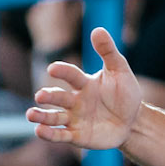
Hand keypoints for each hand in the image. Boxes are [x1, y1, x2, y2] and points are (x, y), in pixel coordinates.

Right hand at [26, 26, 143, 151]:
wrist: (134, 122)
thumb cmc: (125, 94)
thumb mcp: (120, 72)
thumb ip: (108, 52)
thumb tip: (98, 29)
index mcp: (84, 83)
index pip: (71, 75)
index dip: (63, 71)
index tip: (53, 68)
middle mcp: (75, 100)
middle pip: (58, 97)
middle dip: (48, 96)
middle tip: (40, 96)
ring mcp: (74, 118)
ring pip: (54, 117)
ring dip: (41, 116)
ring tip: (31, 114)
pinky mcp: (77, 135)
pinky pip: (61, 135)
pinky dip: (50, 134)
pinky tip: (39, 131)